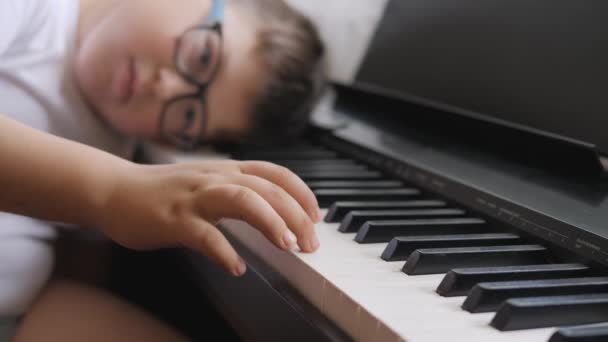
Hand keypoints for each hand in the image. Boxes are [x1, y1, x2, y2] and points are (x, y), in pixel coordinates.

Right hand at [95, 160, 320, 276]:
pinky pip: (204, 235)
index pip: (274, 173)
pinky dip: (224, 252)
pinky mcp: (172, 220)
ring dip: (270, 222)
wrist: (113, 190)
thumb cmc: (162, 193)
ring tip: (287, 246)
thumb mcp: (206, 185)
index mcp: (225, 171)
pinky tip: (236, 268)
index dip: (301, 193)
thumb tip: (272, 215)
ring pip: (241, 200)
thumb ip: (236, 194)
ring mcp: (193, 197)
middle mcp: (214, 178)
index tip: (316, 216)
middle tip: (310, 243)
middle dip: (296, 215)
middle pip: (266, 189)